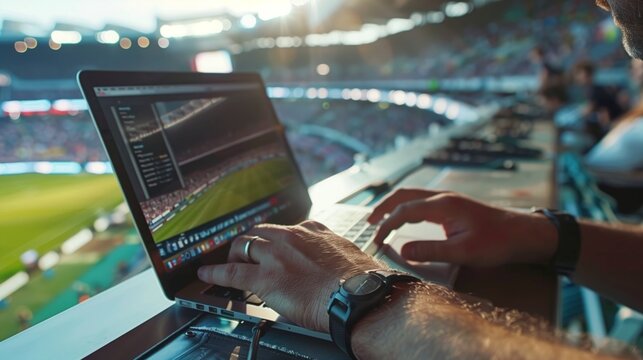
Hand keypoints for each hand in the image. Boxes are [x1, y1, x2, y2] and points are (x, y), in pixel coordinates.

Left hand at [197, 221, 384, 331]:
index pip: (288, 228)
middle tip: (247, 254)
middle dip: (251, 243)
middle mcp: (293, 236)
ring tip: (230, 263)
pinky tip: (207, 273)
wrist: (359, 296)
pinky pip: (232, 271)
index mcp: (315, 231)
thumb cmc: (362, 282)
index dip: (276, 239)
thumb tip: (333, 267)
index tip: (274, 245)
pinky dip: (216, 271)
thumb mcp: (349, 257)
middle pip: (260, 232)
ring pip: (244, 245)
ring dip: (235, 254)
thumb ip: (333, 256)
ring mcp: (277, 255)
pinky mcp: (266, 277)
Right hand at [367, 188, 556, 266]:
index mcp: (442, 205)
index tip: (376, 240)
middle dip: (383, 208)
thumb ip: (431, 250)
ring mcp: (449, 199)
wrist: (525, 233)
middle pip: (404, 195)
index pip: (404, 211)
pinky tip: (407, 216)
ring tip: (381, 218)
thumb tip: (402, 249)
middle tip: (368, 222)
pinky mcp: (455, 205)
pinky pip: (423, 200)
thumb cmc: (498, 243)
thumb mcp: (463, 252)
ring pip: (413, 195)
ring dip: (395, 204)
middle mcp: (443, 197)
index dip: (386, 225)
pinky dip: (407, 206)